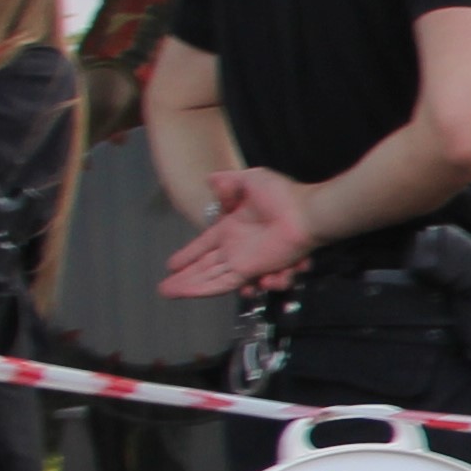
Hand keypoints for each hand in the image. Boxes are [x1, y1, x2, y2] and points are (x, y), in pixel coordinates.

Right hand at [157, 166, 318, 297]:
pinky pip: (224, 282)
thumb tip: (210, 178)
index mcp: (231, 228)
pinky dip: (206, 288)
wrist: (306, 211)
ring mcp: (243, 261)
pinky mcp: (251, 270)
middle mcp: (235, 248)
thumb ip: (228, 182)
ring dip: (190, 286)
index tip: (172, 265)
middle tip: (164, 288)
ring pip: (210, 278)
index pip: (204, 245)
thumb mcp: (250, 180)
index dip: (188, 254)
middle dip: (185, 277)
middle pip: (204, 267)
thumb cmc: (283, 195)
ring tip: (170, 292)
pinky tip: (189, 292)